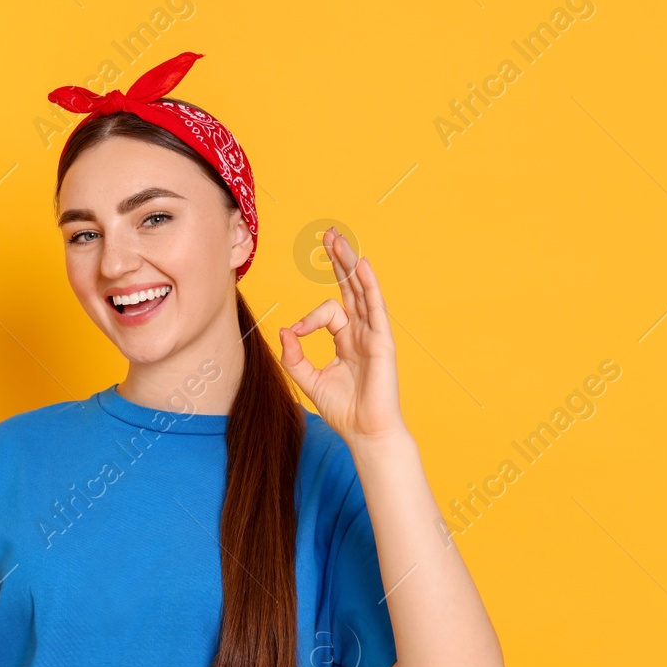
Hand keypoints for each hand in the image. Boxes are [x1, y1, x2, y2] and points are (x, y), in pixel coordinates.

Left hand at [278, 227, 407, 447]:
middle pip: (350, 288)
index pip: (328, 312)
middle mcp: (362, 332)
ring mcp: (374, 334)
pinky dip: (368, 284)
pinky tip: (361, 265)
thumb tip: (285, 329)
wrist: (365, 431)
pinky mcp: (382, 341)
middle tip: (328, 236)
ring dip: (349, 263)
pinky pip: (375, 306)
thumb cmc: (342, 409)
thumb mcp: (308, 379)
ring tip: (338, 239)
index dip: (307, 320)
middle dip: (338, 262)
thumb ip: (294, 355)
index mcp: (347, 339)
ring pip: (361, 290)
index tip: (295, 335)